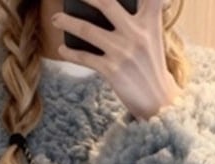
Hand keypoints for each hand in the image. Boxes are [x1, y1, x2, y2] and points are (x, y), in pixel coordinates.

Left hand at [51, 0, 183, 119]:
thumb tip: (119, 6)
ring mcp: (123, 52)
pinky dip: (70, 53)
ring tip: (56, 19)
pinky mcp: (112, 70)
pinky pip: (85, 57)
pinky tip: (62, 50)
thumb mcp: (154, 38)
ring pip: (87, 29)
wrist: (158, 102)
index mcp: (150, 23)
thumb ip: (144, 18)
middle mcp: (136, 34)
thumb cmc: (152, 68)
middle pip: (106, 2)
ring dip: (66, 22)